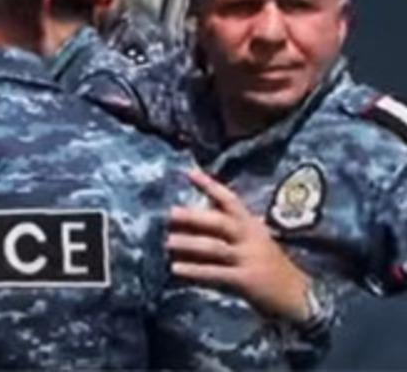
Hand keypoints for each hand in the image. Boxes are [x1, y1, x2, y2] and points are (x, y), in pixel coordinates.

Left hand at [167, 169, 312, 323]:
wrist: (301, 295)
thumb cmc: (270, 264)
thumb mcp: (256, 239)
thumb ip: (231, 225)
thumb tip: (196, 211)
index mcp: (251, 225)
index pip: (230, 199)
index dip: (210, 185)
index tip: (189, 172)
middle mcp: (251, 238)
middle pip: (219, 222)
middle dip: (194, 217)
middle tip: (170, 213)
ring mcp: (249, 258)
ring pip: (214, 247)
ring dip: (189, 244)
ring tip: (167, 242)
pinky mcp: (246, 279)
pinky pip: (216, 273)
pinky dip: (194, 271)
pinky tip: (176, 269)